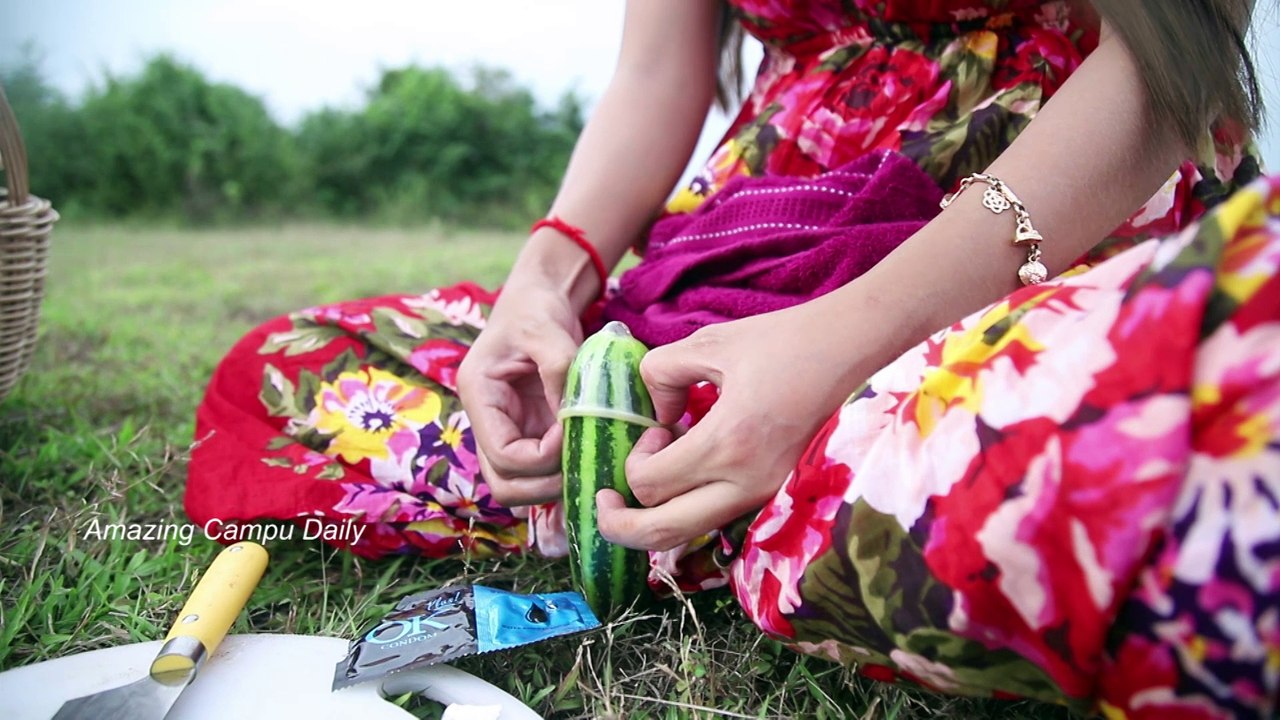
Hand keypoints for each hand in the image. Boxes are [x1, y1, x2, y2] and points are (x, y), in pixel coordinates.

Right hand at [456, 261, 588, 506]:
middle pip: (505, 483)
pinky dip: (563, 474)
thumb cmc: (536, 309)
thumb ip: (559, 371)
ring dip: (554, 485)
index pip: (502, 455)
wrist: (539, 299)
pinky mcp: (531, 432)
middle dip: (544, 485)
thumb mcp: (547, 331)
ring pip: (521, 485)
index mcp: (479, 395)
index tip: (570, 433)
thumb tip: (574, 416)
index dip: (541, 457)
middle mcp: (489, 421)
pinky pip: (541, 471)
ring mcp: (510, 430)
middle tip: (582, 464)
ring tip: (588, 464)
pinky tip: (590, 461)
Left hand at [596, 298, 877, 550]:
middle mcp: (747, 482)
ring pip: (690, 535)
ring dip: (656, 516)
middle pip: (661, 534)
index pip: (650, 484)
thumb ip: (661, 374)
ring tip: (650, 478)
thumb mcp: (709, 343)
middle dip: (620, 524)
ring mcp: (766, 494)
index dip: (634, 461)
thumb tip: (655, 413)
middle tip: (605, 499)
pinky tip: (689, 475)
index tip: (656, 428)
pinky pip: (719, 520)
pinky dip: (689, 510)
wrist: (853, 349)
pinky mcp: (776, 494)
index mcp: (728, 443)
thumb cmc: (784, 340)